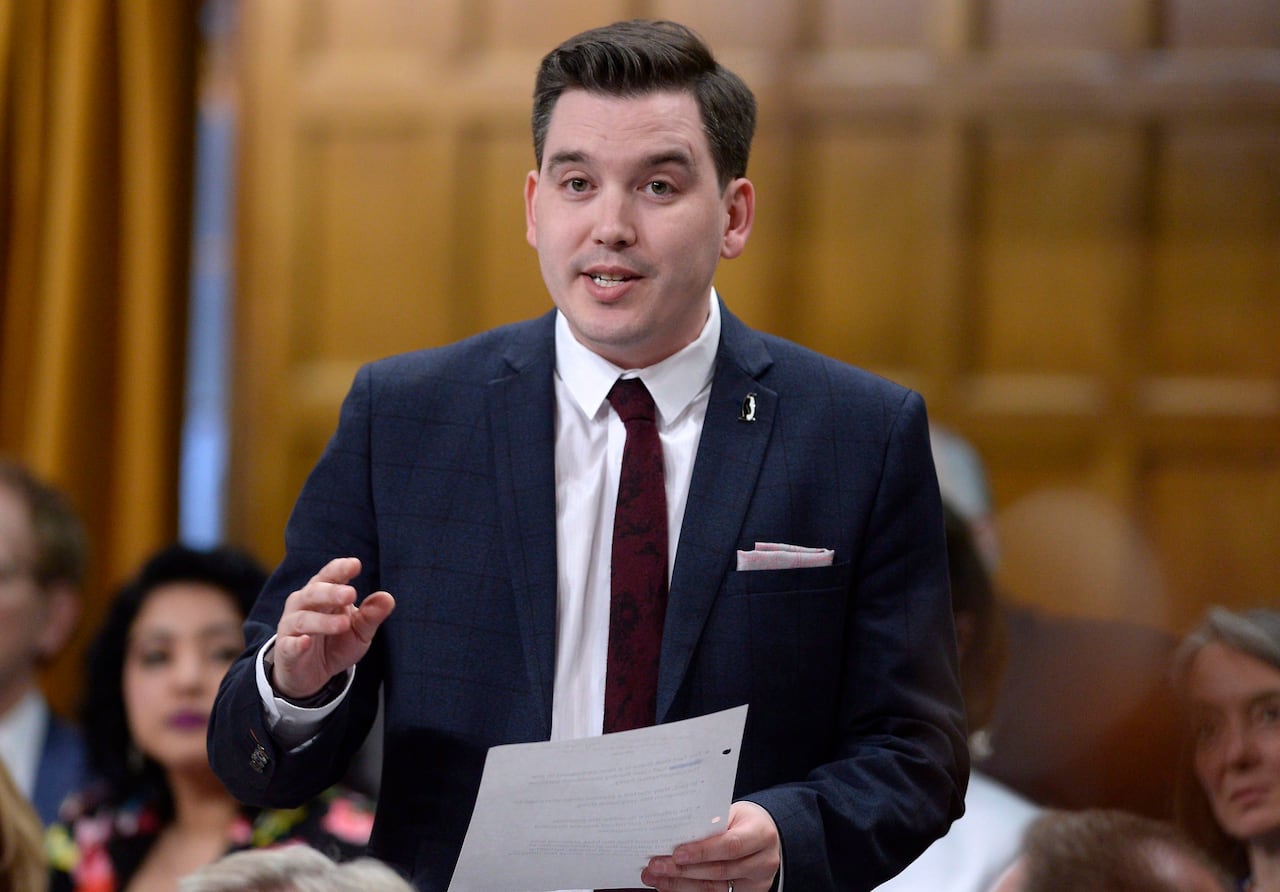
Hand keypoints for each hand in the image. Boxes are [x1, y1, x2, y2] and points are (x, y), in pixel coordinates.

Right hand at [271, 557, 394, 698]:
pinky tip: (305, 642)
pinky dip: (296, 643)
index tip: (355, 564)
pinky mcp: (286, 651)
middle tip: (351, 594)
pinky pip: (288, 645)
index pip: (329, 576)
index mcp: (322, 594)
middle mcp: (303, 605)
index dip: (340, 569)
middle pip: (313, 593)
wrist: (313, 674)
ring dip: (323, 621)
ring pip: (303, 619)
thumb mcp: (359, 631)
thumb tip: (388, 597)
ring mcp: (291, 627)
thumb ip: (372, 615)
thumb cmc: (336, 643)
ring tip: (344, 623)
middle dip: (332, 592)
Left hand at [641, 801, 780, 891]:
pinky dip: (689, 891)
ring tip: (656, 877)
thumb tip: (674, 835)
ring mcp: (757, 882)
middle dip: (683, 870)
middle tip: (656, 866)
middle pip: (719, 871)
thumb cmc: (743, 820)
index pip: (730, 845)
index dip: (702, 851)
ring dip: (680, 884)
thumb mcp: (733, 814)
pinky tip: (670, 886)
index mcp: (761, 834)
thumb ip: (710, 825)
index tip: (676, 853)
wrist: (764, 834)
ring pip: (714, 888)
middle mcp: (763, 862)